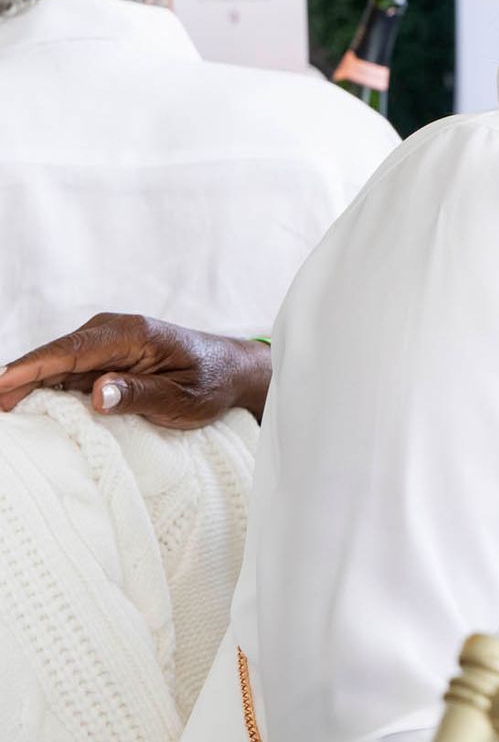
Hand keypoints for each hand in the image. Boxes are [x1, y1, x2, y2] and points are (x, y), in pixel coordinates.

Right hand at [0, 313, 272, 427]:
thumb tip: (98, 394)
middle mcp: (114, 330)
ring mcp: (106, 340)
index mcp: (134, 335)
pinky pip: (67, 370)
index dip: (30, 369)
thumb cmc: (211, 384)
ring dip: (27, 385)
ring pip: (56, 363)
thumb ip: (140, 394)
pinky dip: (45, 386)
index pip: (71, 352)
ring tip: (4, 411)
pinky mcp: (104, 354)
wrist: (232, 369)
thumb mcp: (183, 399)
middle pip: (54, 356)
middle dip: (17, 379)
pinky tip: (25, 407)